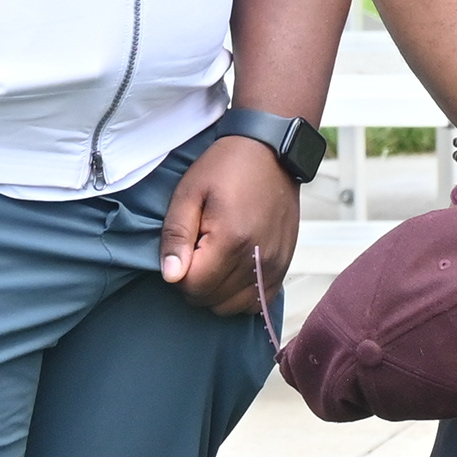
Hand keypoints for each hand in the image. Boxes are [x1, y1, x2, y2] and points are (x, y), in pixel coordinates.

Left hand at [163, 134, 303, 318]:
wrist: (272, 149)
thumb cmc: (227, 166)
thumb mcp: (189, 193)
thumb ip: (176, 236)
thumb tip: (171, 276)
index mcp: (231, 239)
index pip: (193, 287)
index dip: (179, 273)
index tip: (185, 248)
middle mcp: (258, 258)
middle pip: (212, 300)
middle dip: (197, 283)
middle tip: (198, 251)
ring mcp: (275, 264)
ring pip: (234, 307)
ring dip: (218, 292)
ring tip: (217, 260)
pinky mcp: (285, 264)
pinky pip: (259, 301)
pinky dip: (242, 295)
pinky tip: (235, 271)